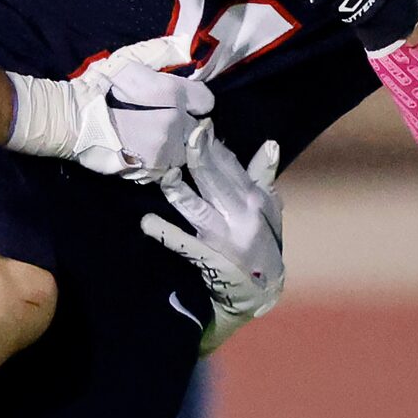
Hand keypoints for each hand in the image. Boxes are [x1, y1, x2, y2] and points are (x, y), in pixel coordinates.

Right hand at [10, 38, 213, 178]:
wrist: (72, 119)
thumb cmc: (99, 86)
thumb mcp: (131, 61)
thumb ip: (162, 54)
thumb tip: (186, 47)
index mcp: (173, 93)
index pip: (206, 101)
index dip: (196, 102)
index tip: (184, 103)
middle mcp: (175, 123)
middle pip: (199, 130)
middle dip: (187, 125)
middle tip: (166, 121)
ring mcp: (164, 150)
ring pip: (184, 152)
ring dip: (175, 146)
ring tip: (154, 139)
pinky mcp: (151, 170)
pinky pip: (167, 169)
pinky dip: (160, 163)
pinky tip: (144, 152)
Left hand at [141, 125, 283, 353]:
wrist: (260, 292)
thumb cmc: (263, 244)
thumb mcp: (269, 210)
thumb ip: (264, 177)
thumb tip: (270, 144)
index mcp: (255, 200)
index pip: (231, 166)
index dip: (214, 145)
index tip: (198, 124)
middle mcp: (241, 216)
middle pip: (214, 180)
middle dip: (198, 156)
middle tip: (183, 133)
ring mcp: (223, 238)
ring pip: (198, 209)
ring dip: (180, 192)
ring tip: (165, 175)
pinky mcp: (207, 259)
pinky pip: (184, 244)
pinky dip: (166, 234)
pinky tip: (147, 222)